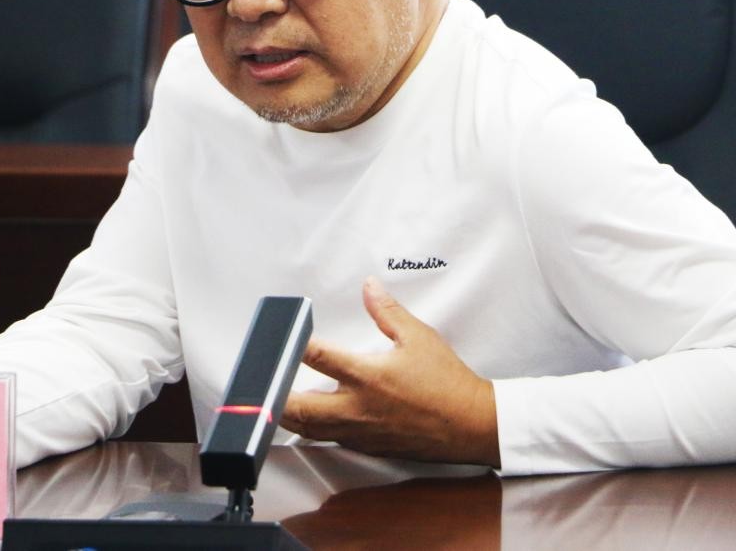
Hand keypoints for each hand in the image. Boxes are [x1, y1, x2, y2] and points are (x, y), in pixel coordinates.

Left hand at [280, 277, 499, 466]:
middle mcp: (359, 407)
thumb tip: (370, 288)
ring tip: (276, 402)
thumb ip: (387, 312)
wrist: (471, 425)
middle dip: (275, 397)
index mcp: (368, 376)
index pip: (317, 357)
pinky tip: (313, 420)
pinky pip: (331, 440)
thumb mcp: (419, 337)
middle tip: (264, 383)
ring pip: (311, 430)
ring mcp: (361, 431)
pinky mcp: (368, 446)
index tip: (281, 336)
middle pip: (299, 408)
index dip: (293, 345)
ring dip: (291, 416)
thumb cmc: (448, 384)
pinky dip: (315, 430)